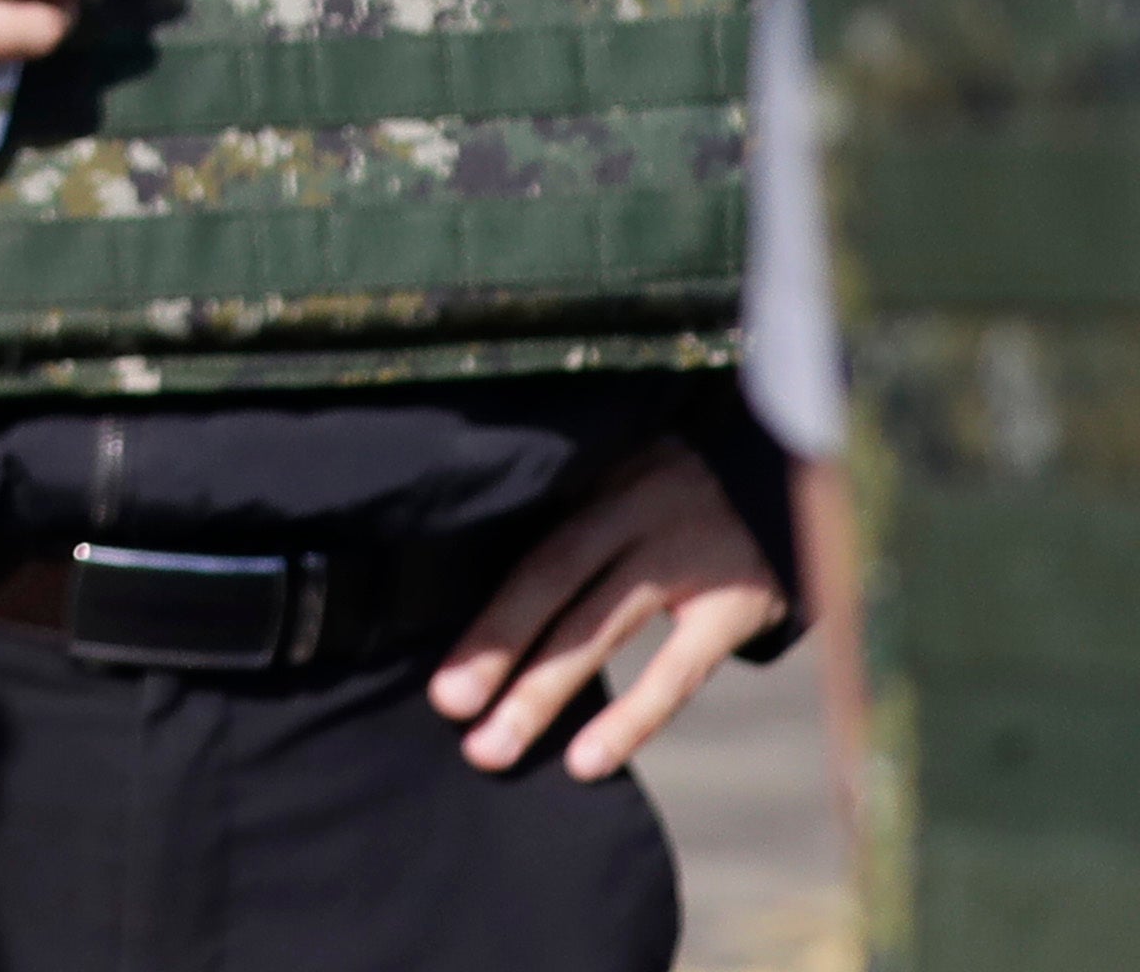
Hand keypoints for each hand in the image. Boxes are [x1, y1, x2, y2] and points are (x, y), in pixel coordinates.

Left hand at [435, 435, 784, 777]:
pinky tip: (587, 761)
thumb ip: (575, 518)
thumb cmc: (686, 485)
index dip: (488, 618)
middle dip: (497, 653)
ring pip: (601, 633)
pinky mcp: (738, 607)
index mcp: (604, 490)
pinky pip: (677, 672)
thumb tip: (482, 573)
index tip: (443, 675)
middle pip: (555, 589)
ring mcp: (690, 564)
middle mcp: (639, 522)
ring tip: (494, 749)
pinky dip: (630, 718)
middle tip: (447, 708)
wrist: (794, 476)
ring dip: (543, 694)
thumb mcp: (629, 477)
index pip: (535, 559)